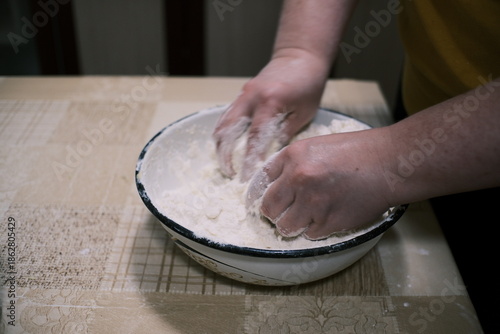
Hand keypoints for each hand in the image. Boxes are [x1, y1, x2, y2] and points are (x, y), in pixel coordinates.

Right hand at [212, 51, 328, 180]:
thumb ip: (285, 134)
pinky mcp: (241, 94)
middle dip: (225, 156)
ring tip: (227, 165)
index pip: (254, 138)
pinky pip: (226, 117)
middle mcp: (251, 97)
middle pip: (227, 132)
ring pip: (221, 124)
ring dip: (220, 147)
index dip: (248, 160)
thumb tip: (271, 157)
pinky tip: (228, 148)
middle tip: (230, 174)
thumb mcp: (304, 113)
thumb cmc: (308, 84)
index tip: (247, 178)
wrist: (300, 55)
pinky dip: (223, 134)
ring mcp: (243, 94)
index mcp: (270, 102)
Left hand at [246, 129, 392, 239]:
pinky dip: (316, 229)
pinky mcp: (329, 222)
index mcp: (293, 156)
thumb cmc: (357, 152)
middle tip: (282, 213)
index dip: (261, 193)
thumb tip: (276, 184)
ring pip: (285, 227)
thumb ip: (293, 163)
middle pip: (268, 207)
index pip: (260, 180)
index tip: (264, 200)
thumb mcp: (317, 146)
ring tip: (304, 218)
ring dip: (292, 225)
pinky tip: (327, 217)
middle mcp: (298, 178)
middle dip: (273, 213)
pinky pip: (310, 234)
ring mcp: (313, 202)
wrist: (388, 163)